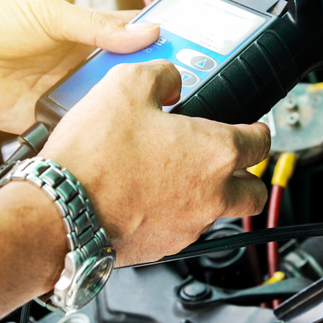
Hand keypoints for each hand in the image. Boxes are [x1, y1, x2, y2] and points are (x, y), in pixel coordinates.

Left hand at [0, 0, 159, 132]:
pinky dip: (89, 131)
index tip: (188, 48)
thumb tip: (143, 32)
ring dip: (119, 107)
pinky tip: (103, 129)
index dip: (158, 40)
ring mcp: (62, 92)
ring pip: (105, 104)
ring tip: (142, 108)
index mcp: (81, 31)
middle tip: (173, 85)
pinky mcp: (45, 119)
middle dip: (147, 79)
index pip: (131, 34)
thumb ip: (96, 26)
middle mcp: (75, 63)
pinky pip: (76, 129)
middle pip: (124, 74)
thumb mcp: (46, 13)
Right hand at [38, 60, 270, 264]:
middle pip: (255, 192)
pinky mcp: (163, 247)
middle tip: (229, 161)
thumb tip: (169, 80)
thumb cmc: (94, 156)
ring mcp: (189, 226)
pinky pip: (184, 229)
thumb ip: (160, 75)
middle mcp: (212, 194)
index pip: (262, 142)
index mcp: (216, 153)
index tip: (251, 128)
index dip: (258, 131)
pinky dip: (176, 213)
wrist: (61, 210)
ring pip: (219, 212)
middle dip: (247, 175)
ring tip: (178, 174)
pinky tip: (148, 195)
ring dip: (210, 195)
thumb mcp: (126, 84)